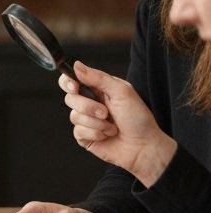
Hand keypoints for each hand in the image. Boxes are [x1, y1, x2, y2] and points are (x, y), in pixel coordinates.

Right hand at [60, 62, 176, 186]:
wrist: (144, 147)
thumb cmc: (138, 118)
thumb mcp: (122, 92)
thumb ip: (98, 77)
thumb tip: (77, 65)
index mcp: (97, 89)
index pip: (71, 80)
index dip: (68, 82)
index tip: (74, 87)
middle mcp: (89, 103)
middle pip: (70, 99)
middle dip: (88, 107)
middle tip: (105, 112)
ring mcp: (86, 120)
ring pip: (74, 116)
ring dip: (96, 123)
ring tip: (112, 126)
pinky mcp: (85, 136)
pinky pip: (78, 132)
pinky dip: (95, 134)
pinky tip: (106, 135)